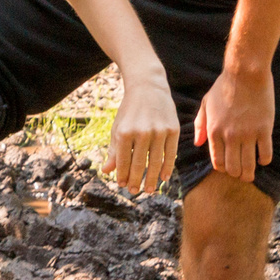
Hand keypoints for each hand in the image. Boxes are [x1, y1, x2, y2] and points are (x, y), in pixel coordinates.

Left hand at [103, 75, 179, 194]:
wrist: (148, 87)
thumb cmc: (130, 111)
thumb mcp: (118, 128)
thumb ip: (114, 151)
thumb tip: (106, 171)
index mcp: (124, 132)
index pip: (123, 161)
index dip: (122, 175)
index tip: (122, 185)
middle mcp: (142, 132)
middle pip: (139, 164)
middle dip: (136, 181)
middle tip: (134, 192)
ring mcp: (159, 131)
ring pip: (156, 162)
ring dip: (152, 179)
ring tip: (149, 190)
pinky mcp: (173, 129)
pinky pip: (171, 154)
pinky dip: (168, 168)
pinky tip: (164, 178)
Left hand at [194, 64, 273, 182]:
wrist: (245, 73)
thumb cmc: (224, 86)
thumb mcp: (205, 103)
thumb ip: (200, 125)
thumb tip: (198, 144)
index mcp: (214, 131)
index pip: (217, 162)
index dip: (223, 169)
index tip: (228, 168)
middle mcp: (230, 136)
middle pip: (233, 168)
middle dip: (237, 174)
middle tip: (241, 174)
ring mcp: (247, 134)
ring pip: (249, 165)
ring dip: (250, 173)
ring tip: (251, 174)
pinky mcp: (264, 129)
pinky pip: (266, 153)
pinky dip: (264, 160)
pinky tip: (263, 159)